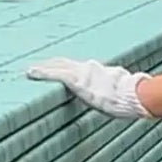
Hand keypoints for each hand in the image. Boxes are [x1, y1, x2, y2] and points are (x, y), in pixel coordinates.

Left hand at [27, 58, 150, 118]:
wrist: (133, 95)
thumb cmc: (130, 96)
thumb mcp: (119, 91)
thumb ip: (110, 90)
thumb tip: (117, 99)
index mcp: (97, 71)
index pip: (75, 65)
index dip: (62, 66)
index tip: (53, 66)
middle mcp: (88, 68)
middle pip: (63, 62)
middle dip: (49, 63)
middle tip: (36, 66)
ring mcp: (81, 73)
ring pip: (56, 66)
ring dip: (42, 67)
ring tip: (29, 70)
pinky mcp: (76, 80)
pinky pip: (55, 74)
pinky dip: (42, 72)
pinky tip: (30, 73)